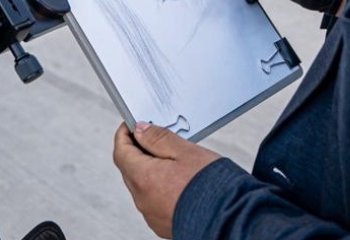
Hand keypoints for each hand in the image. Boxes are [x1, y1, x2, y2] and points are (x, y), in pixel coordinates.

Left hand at [114, 122, 220, 237]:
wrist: (228, 218)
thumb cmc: (211, 185)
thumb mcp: (186, 151)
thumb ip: (159, 138)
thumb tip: (140, 129)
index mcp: (144, 178)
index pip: (121, 151)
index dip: (124, 134)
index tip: (131, 125)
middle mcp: (143, 199)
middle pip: (130, 169)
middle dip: (138, 151)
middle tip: (155, 138)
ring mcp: (151, 215)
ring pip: (142, 187)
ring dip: (150, 171)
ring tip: (173, 161)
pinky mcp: (162, 225)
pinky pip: (153, 202)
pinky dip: (160, 190)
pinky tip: (179, 183)